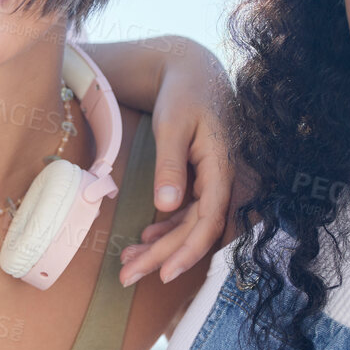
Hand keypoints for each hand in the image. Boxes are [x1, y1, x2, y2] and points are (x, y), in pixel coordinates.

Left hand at [118, 39, 231, 285]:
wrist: (193, 71)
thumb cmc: (184, 94)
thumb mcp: (173, 125)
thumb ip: (170, 165)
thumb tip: (167, 206)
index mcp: (221, 168)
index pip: (208, 221)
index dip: (188, 250)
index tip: (164, 274)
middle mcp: (221, 180)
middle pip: (195, 230)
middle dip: (162, 257)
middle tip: (127, 277)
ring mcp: (212, 182)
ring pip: (189, 225)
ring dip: (161, 247)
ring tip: (128, 265)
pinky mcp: (202, 179)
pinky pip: (187, 213)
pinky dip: (166, 228)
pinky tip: (144, 240)